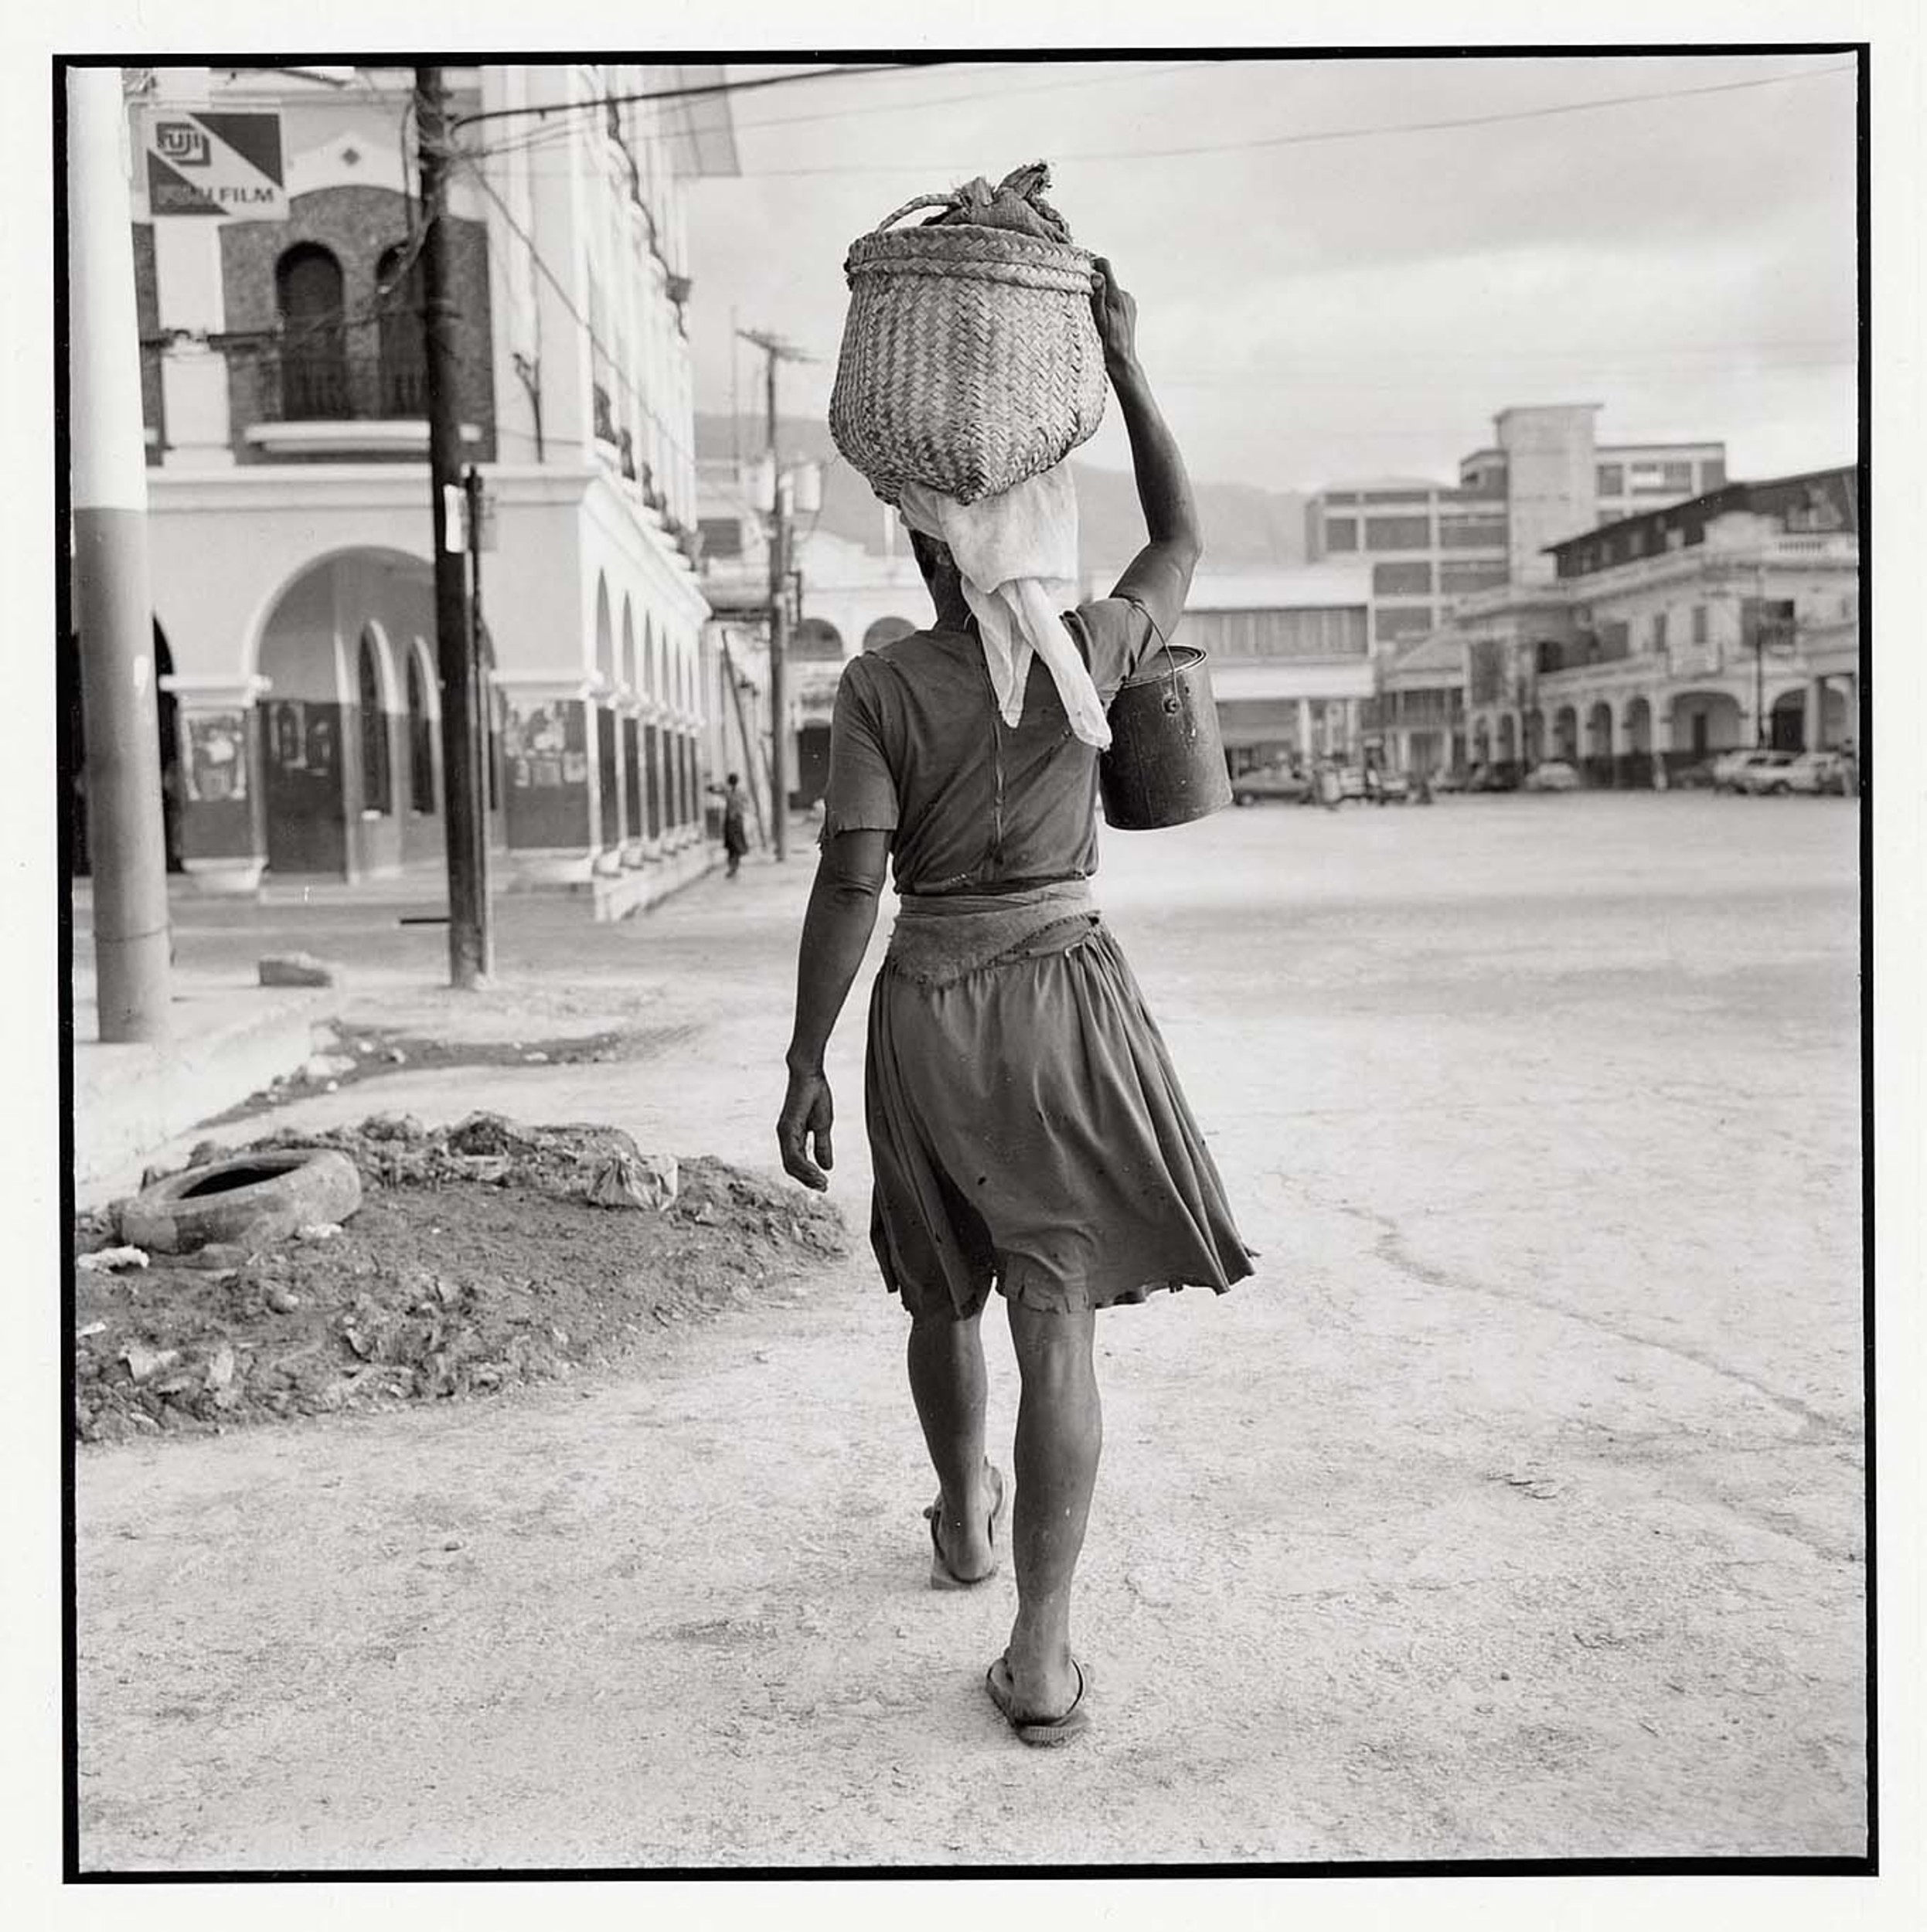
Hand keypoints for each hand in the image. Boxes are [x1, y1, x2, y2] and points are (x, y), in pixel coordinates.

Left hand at [777, 1064, 834, 1190]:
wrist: (810, 1074)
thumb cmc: (815, 1095)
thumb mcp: (823, 1125)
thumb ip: (822, 1145)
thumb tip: (827, 1167)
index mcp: (792, 1136)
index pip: (797, 1162)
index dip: (809, 1175)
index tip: (824, 1184)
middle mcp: (785, 1137)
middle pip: (792, 1167)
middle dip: (807, 1180)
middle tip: (823, 1188)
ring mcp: (784, 1133)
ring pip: (791, 1164)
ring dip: (806, 1176)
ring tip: (822, 1183)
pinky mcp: (787, 1128)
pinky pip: (793, 1154)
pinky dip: (804, 1166)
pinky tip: (817, 1172)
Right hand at [1089, 256, 1138, 376]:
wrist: (1122, 363)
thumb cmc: (1107, 346)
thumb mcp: (1098, 321)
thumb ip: (1097, 296)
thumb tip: (1096, 275)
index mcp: (1117, 297)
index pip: (1104, 265)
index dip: (1091, 263)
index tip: (1079, 270)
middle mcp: (1125, 296)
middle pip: (1106, 277)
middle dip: (1094, 284)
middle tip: (1083, 300)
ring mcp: (1129, 302)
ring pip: (1110, 289)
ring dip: (1101, 296)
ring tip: (1094, 314)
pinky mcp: (1130, 308)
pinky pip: (1115, 298)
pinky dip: (1107, 303)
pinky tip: (1104, 319)